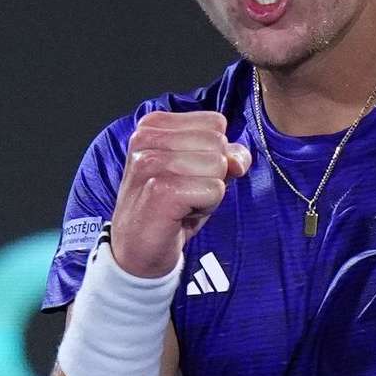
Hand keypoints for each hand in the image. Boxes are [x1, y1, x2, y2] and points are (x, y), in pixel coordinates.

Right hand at [106, 110, 252, 277]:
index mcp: (152, 125)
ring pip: (218, 165)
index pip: (215, 123)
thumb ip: (225, 155)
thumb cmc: (167, 209)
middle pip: (218, 143)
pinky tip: (181, 215)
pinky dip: (206, 208)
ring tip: (182, 204)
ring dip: (209, 193)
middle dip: (212, 174)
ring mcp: (151, 163)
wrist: (136, 252)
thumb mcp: (199, 173)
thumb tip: (239, 159)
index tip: (187, 175)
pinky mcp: (161, 190)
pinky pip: (215, 190)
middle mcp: (146, 137)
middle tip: (185, 193)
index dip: (213, 153)